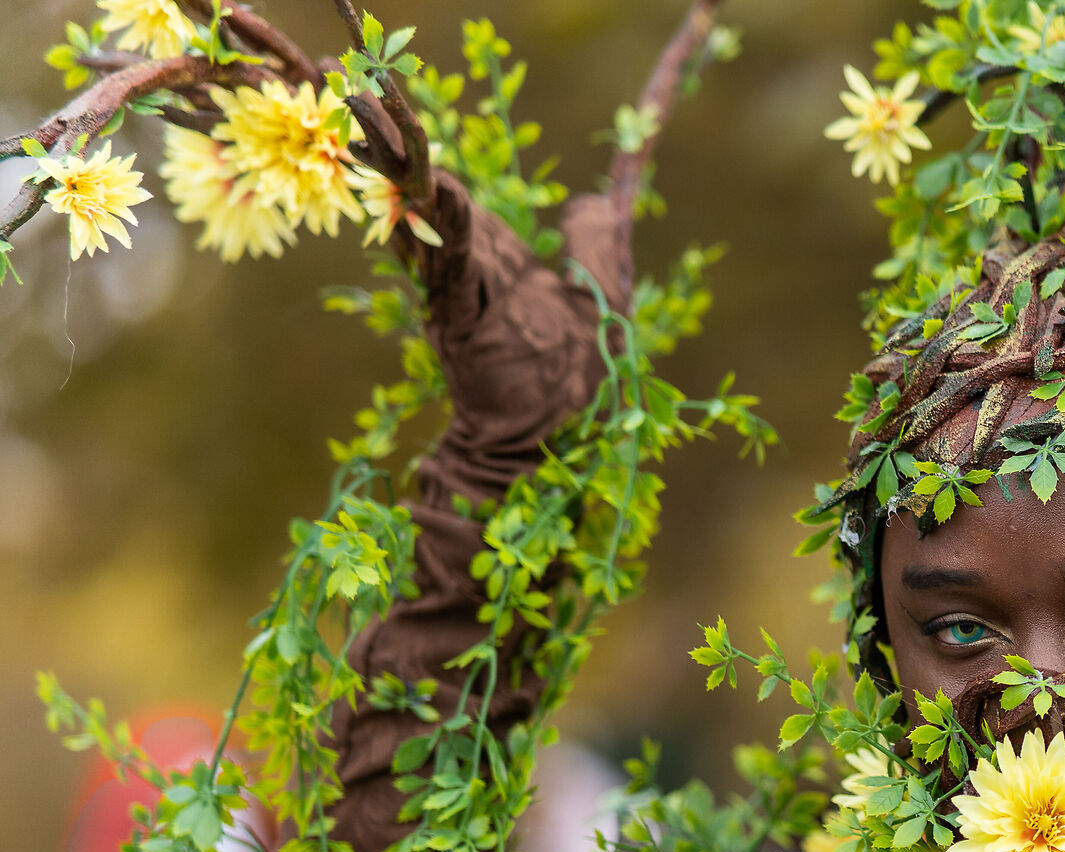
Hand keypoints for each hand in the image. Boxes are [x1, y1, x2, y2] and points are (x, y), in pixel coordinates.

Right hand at [345, 93, 630, 505]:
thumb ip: (594, 250)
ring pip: (435, 226)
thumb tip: (593, 202)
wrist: (545, 441)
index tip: (397, 107)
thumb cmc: (569, 378)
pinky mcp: (462, 325)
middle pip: (434, 201)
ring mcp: (463, 298)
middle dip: (400, 150)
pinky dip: (445, 230)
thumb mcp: (598, 301)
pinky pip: (454, 269)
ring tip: (381, 124)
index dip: (429, 155)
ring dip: (409, 178)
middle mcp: (473, 273)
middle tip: (365, 96)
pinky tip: (432, 190)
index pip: (459, 198)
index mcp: (499, 261)